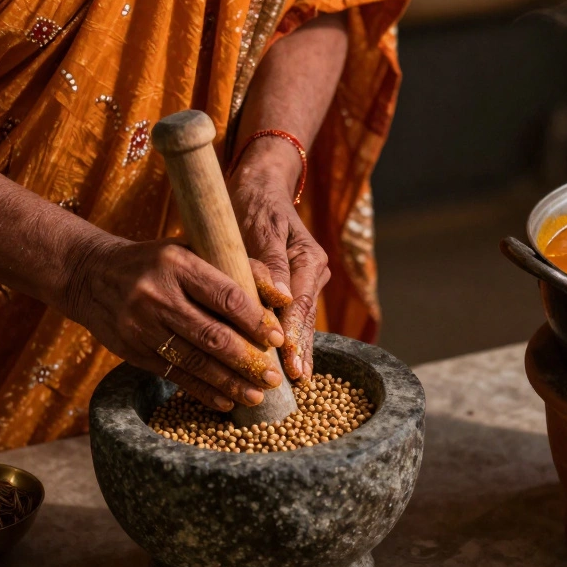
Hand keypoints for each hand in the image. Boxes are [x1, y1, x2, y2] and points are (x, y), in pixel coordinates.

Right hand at [61, 234, 286, 411]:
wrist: (90, 275)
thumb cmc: (156, 262)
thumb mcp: (192, 250)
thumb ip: (240, 268)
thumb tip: (284, 296)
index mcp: (177, 263)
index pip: (226, 296)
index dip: (255, 320)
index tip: (277, 339)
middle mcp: (157, 295)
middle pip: (211, 335)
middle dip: (247, 360)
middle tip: (273, 378)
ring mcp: (141, 325)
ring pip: (194, 360)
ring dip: (229, 382)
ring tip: (256, 396)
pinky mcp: (132, 350)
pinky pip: (173, 374)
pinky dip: (202, 390)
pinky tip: (225, 401)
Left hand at [230, 138, 329, 381]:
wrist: (259, 185)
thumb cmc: (253, 202)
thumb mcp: (258, 226)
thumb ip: (269, 261)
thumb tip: (280, 296)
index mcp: (309, 258)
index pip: (300, 303)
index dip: (293, 333)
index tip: (287, 358)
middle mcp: (313, 272)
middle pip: (305, 318)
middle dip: (299, 350)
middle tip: (294, 381)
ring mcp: (306, 281)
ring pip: (301, 321)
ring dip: (297, 350)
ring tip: (294, 381)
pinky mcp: (294, 287)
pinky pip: (292, 317)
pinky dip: (288, 339)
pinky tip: (288, 364)